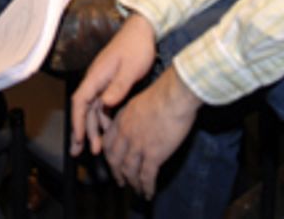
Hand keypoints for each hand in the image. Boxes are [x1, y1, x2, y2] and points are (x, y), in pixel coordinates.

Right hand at [69, 13, 156, 156]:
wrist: (143, 30)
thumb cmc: (136, 47)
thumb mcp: (130, 68)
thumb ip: (118, 87)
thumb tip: (105, 104)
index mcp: (97, 76)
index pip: (80, 101)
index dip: (77, 121)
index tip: (78, 138)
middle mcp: (96, 80)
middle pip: (85, 109)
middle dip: (82, 131)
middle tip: (81, 151)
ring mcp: (103, 81)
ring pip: (93, 108)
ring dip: (93, 128)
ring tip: (97, 148)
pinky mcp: (111, 82)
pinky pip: (103, 104)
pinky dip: (103, 118)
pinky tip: (107, 130)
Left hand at [104, 64, 200, 198]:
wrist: (174, 94)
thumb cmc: (164, 92)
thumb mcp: (140, 100)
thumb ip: (135, 114)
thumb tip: (140, 121)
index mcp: (121, 119)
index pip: (109, 143)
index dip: (110, 156)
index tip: (113, 162)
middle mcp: (126, 134)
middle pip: (115, 160)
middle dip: (117, 173)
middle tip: (121, 181)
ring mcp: (138, 145)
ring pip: (129, 171)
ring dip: (132, 183)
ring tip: (136, 190)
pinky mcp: (153, 154)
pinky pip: (146, 176)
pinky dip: (146, 187)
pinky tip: (148, 193)